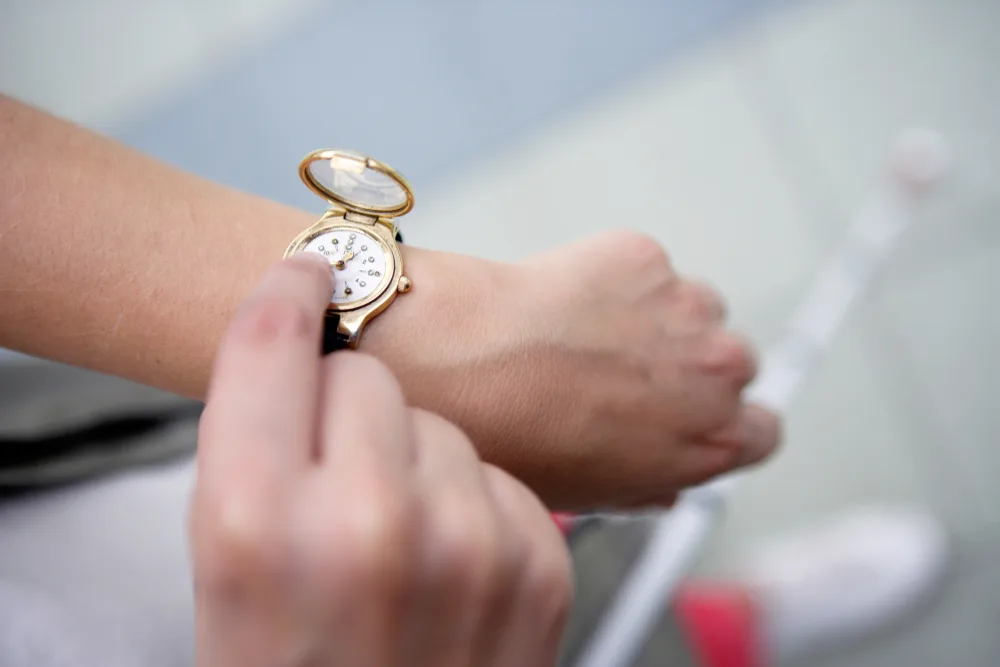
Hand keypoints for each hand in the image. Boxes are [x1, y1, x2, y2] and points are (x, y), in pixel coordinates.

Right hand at [190, 256, 571, 666]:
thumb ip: (256, 448)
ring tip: (396, 543)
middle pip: (368, 375)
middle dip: (347, 413)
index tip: (305, 277)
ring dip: (416, 459)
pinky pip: (500, 471)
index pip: (273, 345)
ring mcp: (471, 541)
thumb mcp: (224, 569)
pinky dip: (475, 501)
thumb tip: (304, 341)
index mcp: (260, 522)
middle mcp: (370, 522)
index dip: (287, 296)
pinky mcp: (541, 559)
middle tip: (334, 482)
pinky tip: (451, 564)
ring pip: (442, 421)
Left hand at [367, 230, 780, 509]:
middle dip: (689, 367)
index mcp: (718, 440)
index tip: (689, 416)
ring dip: (656, 319)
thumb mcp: (593, 494)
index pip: (761, 430)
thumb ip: (649, 484)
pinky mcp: (646, 256)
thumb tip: (660, 480)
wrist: (469, 368)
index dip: (722, 423)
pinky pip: (642, 269)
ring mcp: (687, 305)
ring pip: (690, 309)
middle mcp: (721, 370)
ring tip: (587, 336)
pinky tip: (564, 302)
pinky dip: (613, 280)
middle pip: (730, 364)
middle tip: (624, 374)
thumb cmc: (521, 442)